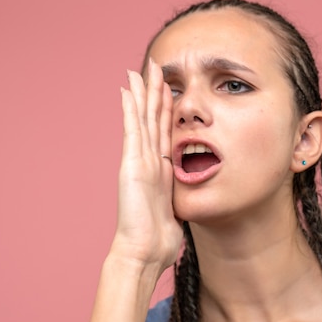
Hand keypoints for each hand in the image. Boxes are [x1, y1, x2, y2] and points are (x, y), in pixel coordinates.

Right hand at [110, 58, 182, 273]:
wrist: (142, 253)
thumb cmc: (158, 240)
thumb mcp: (175, 212)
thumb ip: (179, 199)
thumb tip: (193, 199)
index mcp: (160, 171)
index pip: (165, 133)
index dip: (167, 110)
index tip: (170, 90)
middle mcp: (147, 162)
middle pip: (153, 119)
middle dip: (156, 93)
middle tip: (156, 68)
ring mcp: (138, 161)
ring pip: (143, 118)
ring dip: (144, 92)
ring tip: (143, 69)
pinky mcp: (131, 164)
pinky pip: (133, 129)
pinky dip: (130, 108)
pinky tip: (128, 89)